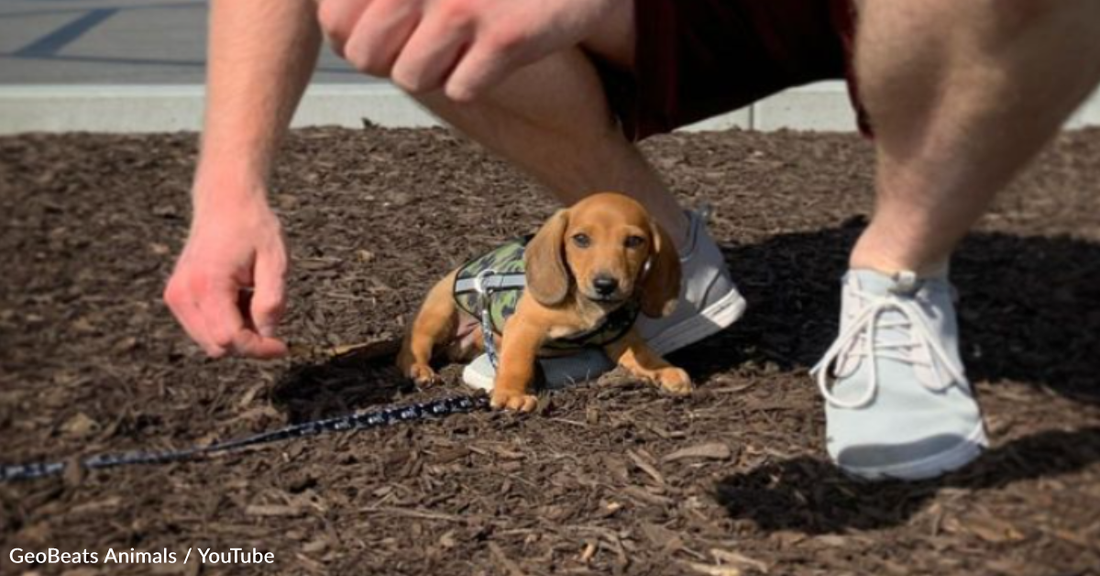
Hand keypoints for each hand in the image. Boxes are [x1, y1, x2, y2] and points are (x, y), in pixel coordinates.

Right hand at [164, 188, 288, 358]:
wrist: (225, 201)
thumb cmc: (253, 226)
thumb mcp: (275, 261)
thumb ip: (272, 301)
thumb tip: (269, 334)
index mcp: (208, 284)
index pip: (230, 338)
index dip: (259, 349)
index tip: (283, 346)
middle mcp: (184, 293)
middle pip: (218, 346)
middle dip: (249, 343)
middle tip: (273, 321)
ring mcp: (176, 296)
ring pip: (210, 342)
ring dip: (238, 334)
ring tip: (254, 301)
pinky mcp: (177, 296)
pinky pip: (203, 328)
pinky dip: (225, 324)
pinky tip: (240, 300)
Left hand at [317, 0, 614, 100]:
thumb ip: (378, 2)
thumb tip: (338, 37)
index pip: (334, 21)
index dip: (355, 40)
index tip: (391, 29)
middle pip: (366, 55)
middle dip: (393, 59)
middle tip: (430, 41)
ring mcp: (464, 6)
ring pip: (410, 76)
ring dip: (437, 71)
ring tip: (465, 42)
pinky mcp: (506, 37)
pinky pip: (461, 90)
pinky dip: (478, 81)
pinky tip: (496, 51)